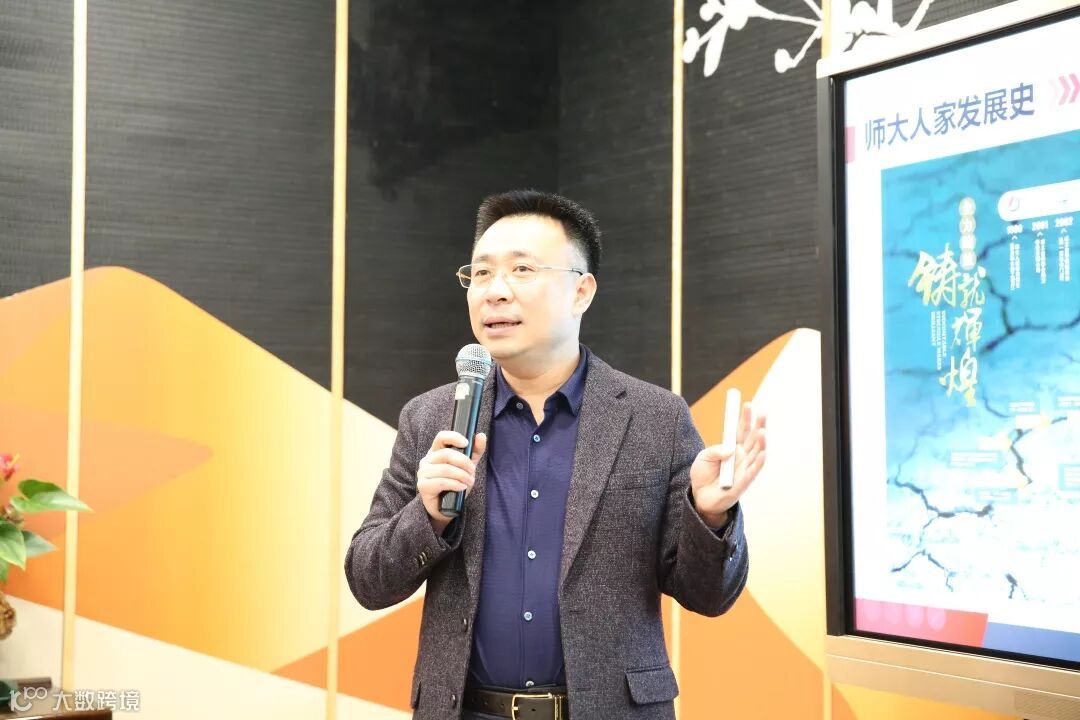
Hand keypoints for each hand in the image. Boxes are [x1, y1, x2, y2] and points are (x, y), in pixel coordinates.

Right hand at [417, 431, 487, 532]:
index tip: (466, 443)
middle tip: (473, 471)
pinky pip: (441, 482)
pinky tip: (461, 487)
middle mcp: (427, 460)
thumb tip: (481, 436)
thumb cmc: (455, 483)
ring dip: (461, 475)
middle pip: (446, 454)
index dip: (454, 437)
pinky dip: (455, 484)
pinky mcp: (423, 486)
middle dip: (464, 462)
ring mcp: (423, 473)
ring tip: (469, 482)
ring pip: (445, 469)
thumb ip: (475, 451)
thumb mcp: (468, 466)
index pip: (441, 437)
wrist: (447, 507)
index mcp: (436, 451)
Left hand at [689, 402, 765, 527]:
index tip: (746, 404)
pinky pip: (753, 471)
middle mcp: (741, 457)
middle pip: (752, 438)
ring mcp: (744, 468)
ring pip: (756, 453)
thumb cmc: (703, 476)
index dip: (745, 418)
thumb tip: (730, 449)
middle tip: (762, 412)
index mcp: (732, 448)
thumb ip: (714, 450)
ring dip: (761, 442)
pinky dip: (759, 462)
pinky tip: (763, 452)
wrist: (700, 497)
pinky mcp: (743, 482)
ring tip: (762, 430)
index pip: (741, 430)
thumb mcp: (703, 458)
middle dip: (758, 425)